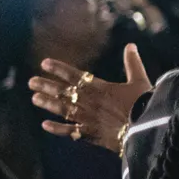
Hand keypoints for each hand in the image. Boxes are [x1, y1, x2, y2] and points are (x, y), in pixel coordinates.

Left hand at [32, 45, 152, 151]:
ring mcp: (87, 118)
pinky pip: (69, 131)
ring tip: (35, 98)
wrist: (146, 130)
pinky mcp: (90, 134)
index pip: (74, 75)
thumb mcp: (140, 80)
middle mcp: (89, 102)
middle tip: (31, 82)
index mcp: (100, 88)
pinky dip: (57, 128)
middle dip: (46, 86)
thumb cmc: (145, 104)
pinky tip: (45, 125)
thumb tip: (130, 45)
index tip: (44, 63)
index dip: (58, 69)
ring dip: (47, 103)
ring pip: (62, 109)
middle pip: (63, 92)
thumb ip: (133, 63)